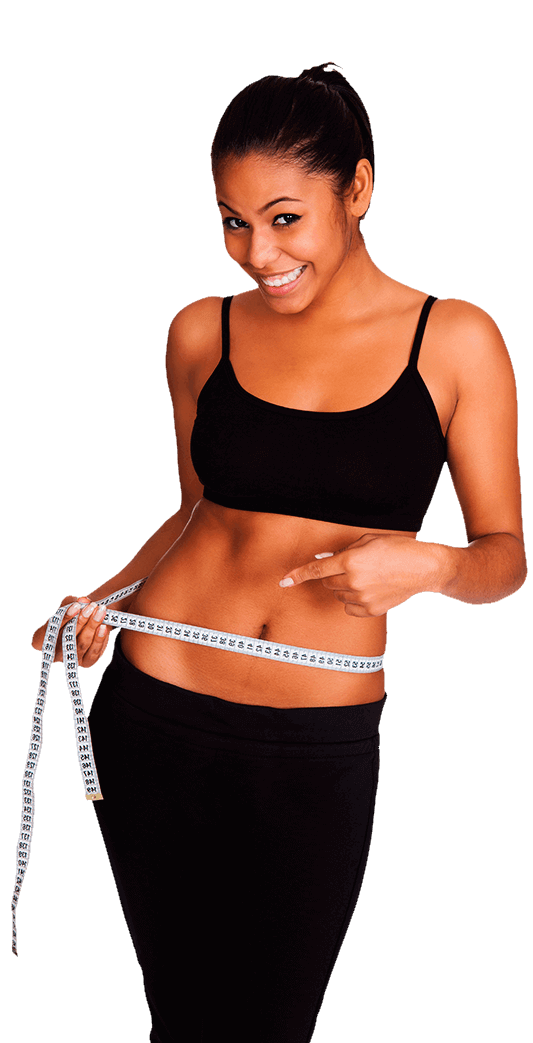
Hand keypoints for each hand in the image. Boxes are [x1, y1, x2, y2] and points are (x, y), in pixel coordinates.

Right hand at [31, 595, 112, 666]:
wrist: (84, 626)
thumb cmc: (70, 616)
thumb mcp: (66, 607)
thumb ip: (70, 602)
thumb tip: (83, 600)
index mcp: (41, 639)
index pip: (51, 629)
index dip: (65, 617)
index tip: (77, 605)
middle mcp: (54, 653)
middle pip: (68, 637)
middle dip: (82, 620)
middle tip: (92, 606)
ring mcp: (70, 660)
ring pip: (82, 644)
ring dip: (93, 626)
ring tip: (100, 611)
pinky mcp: (85, 662)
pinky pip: (93, 652)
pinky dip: (99, 639)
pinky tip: (104, 627)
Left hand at [279, 534, 441, 616]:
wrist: (423, 568)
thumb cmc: (397, 549)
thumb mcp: (367, 541)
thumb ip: (342, 551)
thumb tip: (322, 561)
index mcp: (350, 560)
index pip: (316, 570)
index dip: (298, 575)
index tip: (283, 581)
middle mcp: (353, 581)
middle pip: (327, 582)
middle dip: (333, 574)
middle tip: (352, 566)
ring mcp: (362, 598)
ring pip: (338, 595)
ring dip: (344, 586)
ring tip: (367, 577)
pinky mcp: (371, 610)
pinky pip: (349, 607)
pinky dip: (353, 599)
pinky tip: (369, 590)